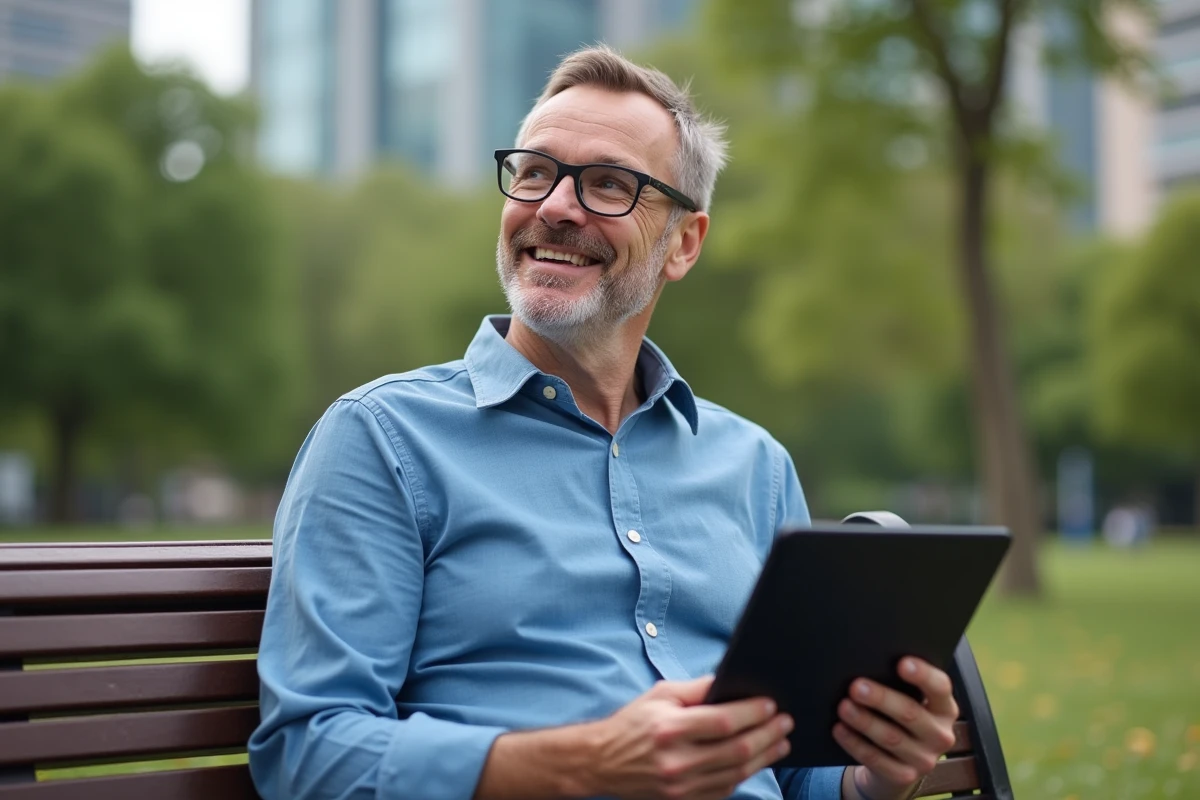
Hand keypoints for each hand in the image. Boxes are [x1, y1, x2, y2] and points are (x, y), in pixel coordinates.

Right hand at [582, 676, 792, 799]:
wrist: (602, 762)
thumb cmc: (633, 723)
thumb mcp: (660, 695)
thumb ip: (697, 689)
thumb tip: (732, 681)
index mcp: (670, 729)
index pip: (723, 722)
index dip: (752, 714)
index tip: (770, 705)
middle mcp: (677, 761)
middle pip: (736, 750)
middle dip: (767, 735)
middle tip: (785, 723)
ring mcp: (681, 787)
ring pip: (736, 773)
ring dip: (764, 757)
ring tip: (780, 743)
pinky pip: (724, 790)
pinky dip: (744, 774)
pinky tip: (756, 761)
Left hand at [833, 657, 957, 799]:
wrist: (896, 761)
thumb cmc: (899, 717)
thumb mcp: (908, 699)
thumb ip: (898, 683)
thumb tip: (868, 662)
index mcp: (944, 708)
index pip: (940, 687)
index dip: (923, 675)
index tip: (901, 663)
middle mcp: (940, 734)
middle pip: (910, 713)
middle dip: (881, 698)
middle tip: (855, 686)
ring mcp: (924, 759)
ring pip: (891, 738)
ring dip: (865, 721)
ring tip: (843, 707)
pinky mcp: (904, 776)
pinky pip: (876, 760)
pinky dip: (855, 743)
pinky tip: (839, 729)